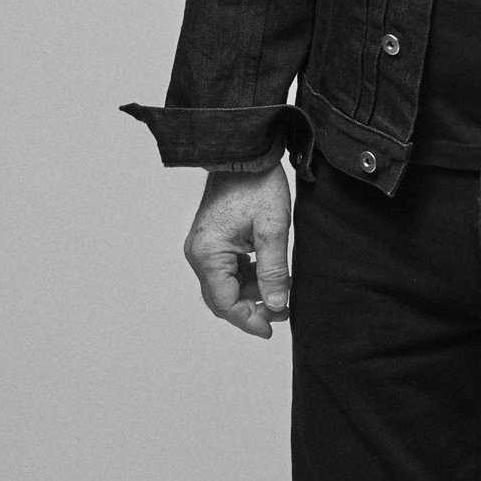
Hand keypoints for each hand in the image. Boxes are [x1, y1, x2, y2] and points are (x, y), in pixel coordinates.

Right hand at [183, 163, 292, 338]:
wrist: (246, 151)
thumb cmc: (258, 184)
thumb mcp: (272, 228)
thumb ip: (274, 270)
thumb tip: (276, 305)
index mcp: (207, 254)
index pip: (224, 303)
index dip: (248, 320)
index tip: (271, 328)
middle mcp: (199, 253)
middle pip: (222, 298)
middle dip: (252, 308)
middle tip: (282, 312)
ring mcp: (204, 246)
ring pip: (226, 284)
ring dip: (252, 292)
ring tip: (282, 293)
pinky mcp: (213, 239)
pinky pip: (228, 269)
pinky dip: (248, 276)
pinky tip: (271, 275)